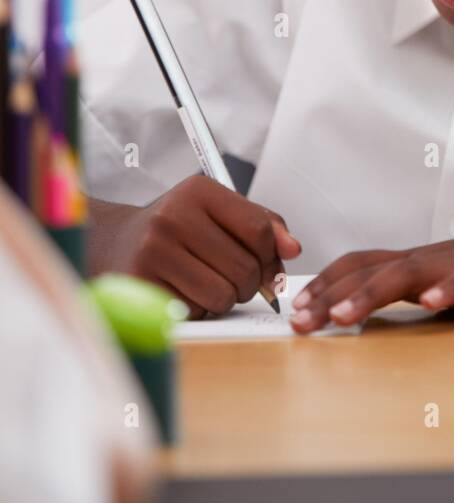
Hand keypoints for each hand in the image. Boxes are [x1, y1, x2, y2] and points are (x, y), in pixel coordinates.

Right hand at [89, 177, 300, 317]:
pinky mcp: (142, 283)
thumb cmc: (176, 230)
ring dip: (224, 299)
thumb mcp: (216, 212)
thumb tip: (292, 248)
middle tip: (233, 279)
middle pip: (245, 267)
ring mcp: (155, 250)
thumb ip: (262, 224)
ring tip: (206, 284)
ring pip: (224, 295)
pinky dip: (198, 308)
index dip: (271, 256)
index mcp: (199, 191)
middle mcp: (174, 216)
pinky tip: (182, 292)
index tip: (266, 265)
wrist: (112, 243)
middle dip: (249, 283)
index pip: (259, 228)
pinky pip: (196, 310)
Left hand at [289, 224, 453, 331]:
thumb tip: (359, 315)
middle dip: (330, 295)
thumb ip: (405, 295)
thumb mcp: (439, 284)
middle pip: (370, 270)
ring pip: (405, 273)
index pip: (358, 265)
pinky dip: (446, 289)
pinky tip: (430, 302)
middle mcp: (427, 259)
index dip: (324, 283)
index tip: (294, 310)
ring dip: (369, 294)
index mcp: (412, 263)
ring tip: (341, 316)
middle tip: (300, 322)